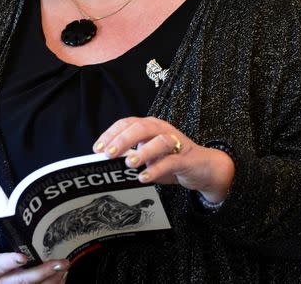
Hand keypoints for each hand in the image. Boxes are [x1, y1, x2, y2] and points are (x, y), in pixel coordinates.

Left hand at [93, 117, 234, 203]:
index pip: (127, 123)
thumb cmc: (171, 160)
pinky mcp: (186, 159)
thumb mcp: (148, 158)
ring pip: (159, 141)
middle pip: (141, 127)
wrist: (203, 168)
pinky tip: (144, 177)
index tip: (97, 148)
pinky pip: (171, 161)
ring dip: (143, 151)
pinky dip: (156, 169)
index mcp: (150, 126)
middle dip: (123, 139)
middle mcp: (162, 130)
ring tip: (129, 163)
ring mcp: (176, 143)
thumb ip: (131, 157)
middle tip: (109, 153)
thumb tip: (106, 164)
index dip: (111, 134)